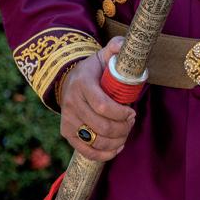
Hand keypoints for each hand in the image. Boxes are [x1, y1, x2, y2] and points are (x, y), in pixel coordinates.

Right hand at [59, 37, 135, 161]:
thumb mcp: (103, 55)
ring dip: (116, 141)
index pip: (102, 106)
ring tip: (125, 133)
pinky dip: (103, 154)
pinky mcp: (67, 133)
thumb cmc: (94, 69)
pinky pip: (85, 150)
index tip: (132, 112)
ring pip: (95, 140)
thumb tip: (122, 46)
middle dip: (122, 128)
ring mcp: (68, 120)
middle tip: (132, 121)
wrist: (69, 80)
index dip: (121, 113)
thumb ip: (115, 48)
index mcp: (82, 84)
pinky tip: (116, 148)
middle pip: (101, 126)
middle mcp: (72, 103)